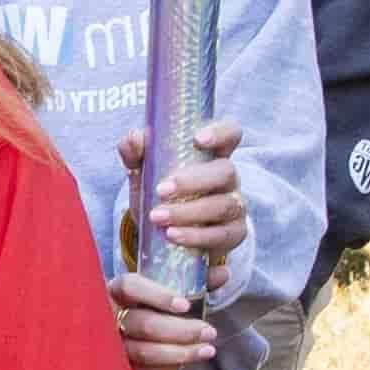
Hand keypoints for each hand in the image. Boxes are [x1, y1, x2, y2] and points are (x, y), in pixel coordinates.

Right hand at [108, 269, 220, 369]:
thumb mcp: (164, 289)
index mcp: (116, 289)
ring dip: (178, 353)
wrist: (116, 329)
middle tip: (209, 331)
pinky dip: (165, 369)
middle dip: (180, 330)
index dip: (157, 295)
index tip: (185, 305)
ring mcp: (109, 343)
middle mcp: (107, 315)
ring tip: (206, 350)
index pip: (131, 286)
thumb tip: (224, 273)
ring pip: (143, 351)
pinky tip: (184, 364)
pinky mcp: (116, 366)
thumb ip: (193, 280)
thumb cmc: (144, 305)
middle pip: (143, 324)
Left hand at [112, 118, 249, 278]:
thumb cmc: (160, 193)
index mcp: (212, 154)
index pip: (230, 133)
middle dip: (193, 181)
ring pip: (223, 206)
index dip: (220, 133)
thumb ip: (136, 153)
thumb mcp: (144, 173)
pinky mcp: (233, 234)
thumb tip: (134, 138)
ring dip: (188, 212)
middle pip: (226, 171)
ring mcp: (235, 206)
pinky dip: (195, 237)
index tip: (197, 139)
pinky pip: (221, 236)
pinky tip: (172, 236)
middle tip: (161, 190)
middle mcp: (229, 178)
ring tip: (157, 217)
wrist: (163, 234)